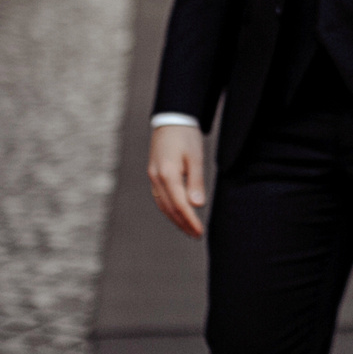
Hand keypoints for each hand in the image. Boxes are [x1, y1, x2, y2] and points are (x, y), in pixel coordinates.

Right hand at [148, 123, 208, 238]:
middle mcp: (156, 177)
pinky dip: (169, 209)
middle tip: (196, 235)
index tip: (200, 231)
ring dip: (175, 219)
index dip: (190, 220)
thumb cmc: (186, 136)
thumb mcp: (195, 157)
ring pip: (163, 204)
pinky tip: (177, 214)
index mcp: (167, 173)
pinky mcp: (153, 174)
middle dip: (183, 223)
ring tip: (188, 229)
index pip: (180, 204)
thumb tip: (196, 205)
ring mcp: (153, 176)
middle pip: (169, 208)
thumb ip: (195, 182)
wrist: (171, 118)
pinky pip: (160, 197)